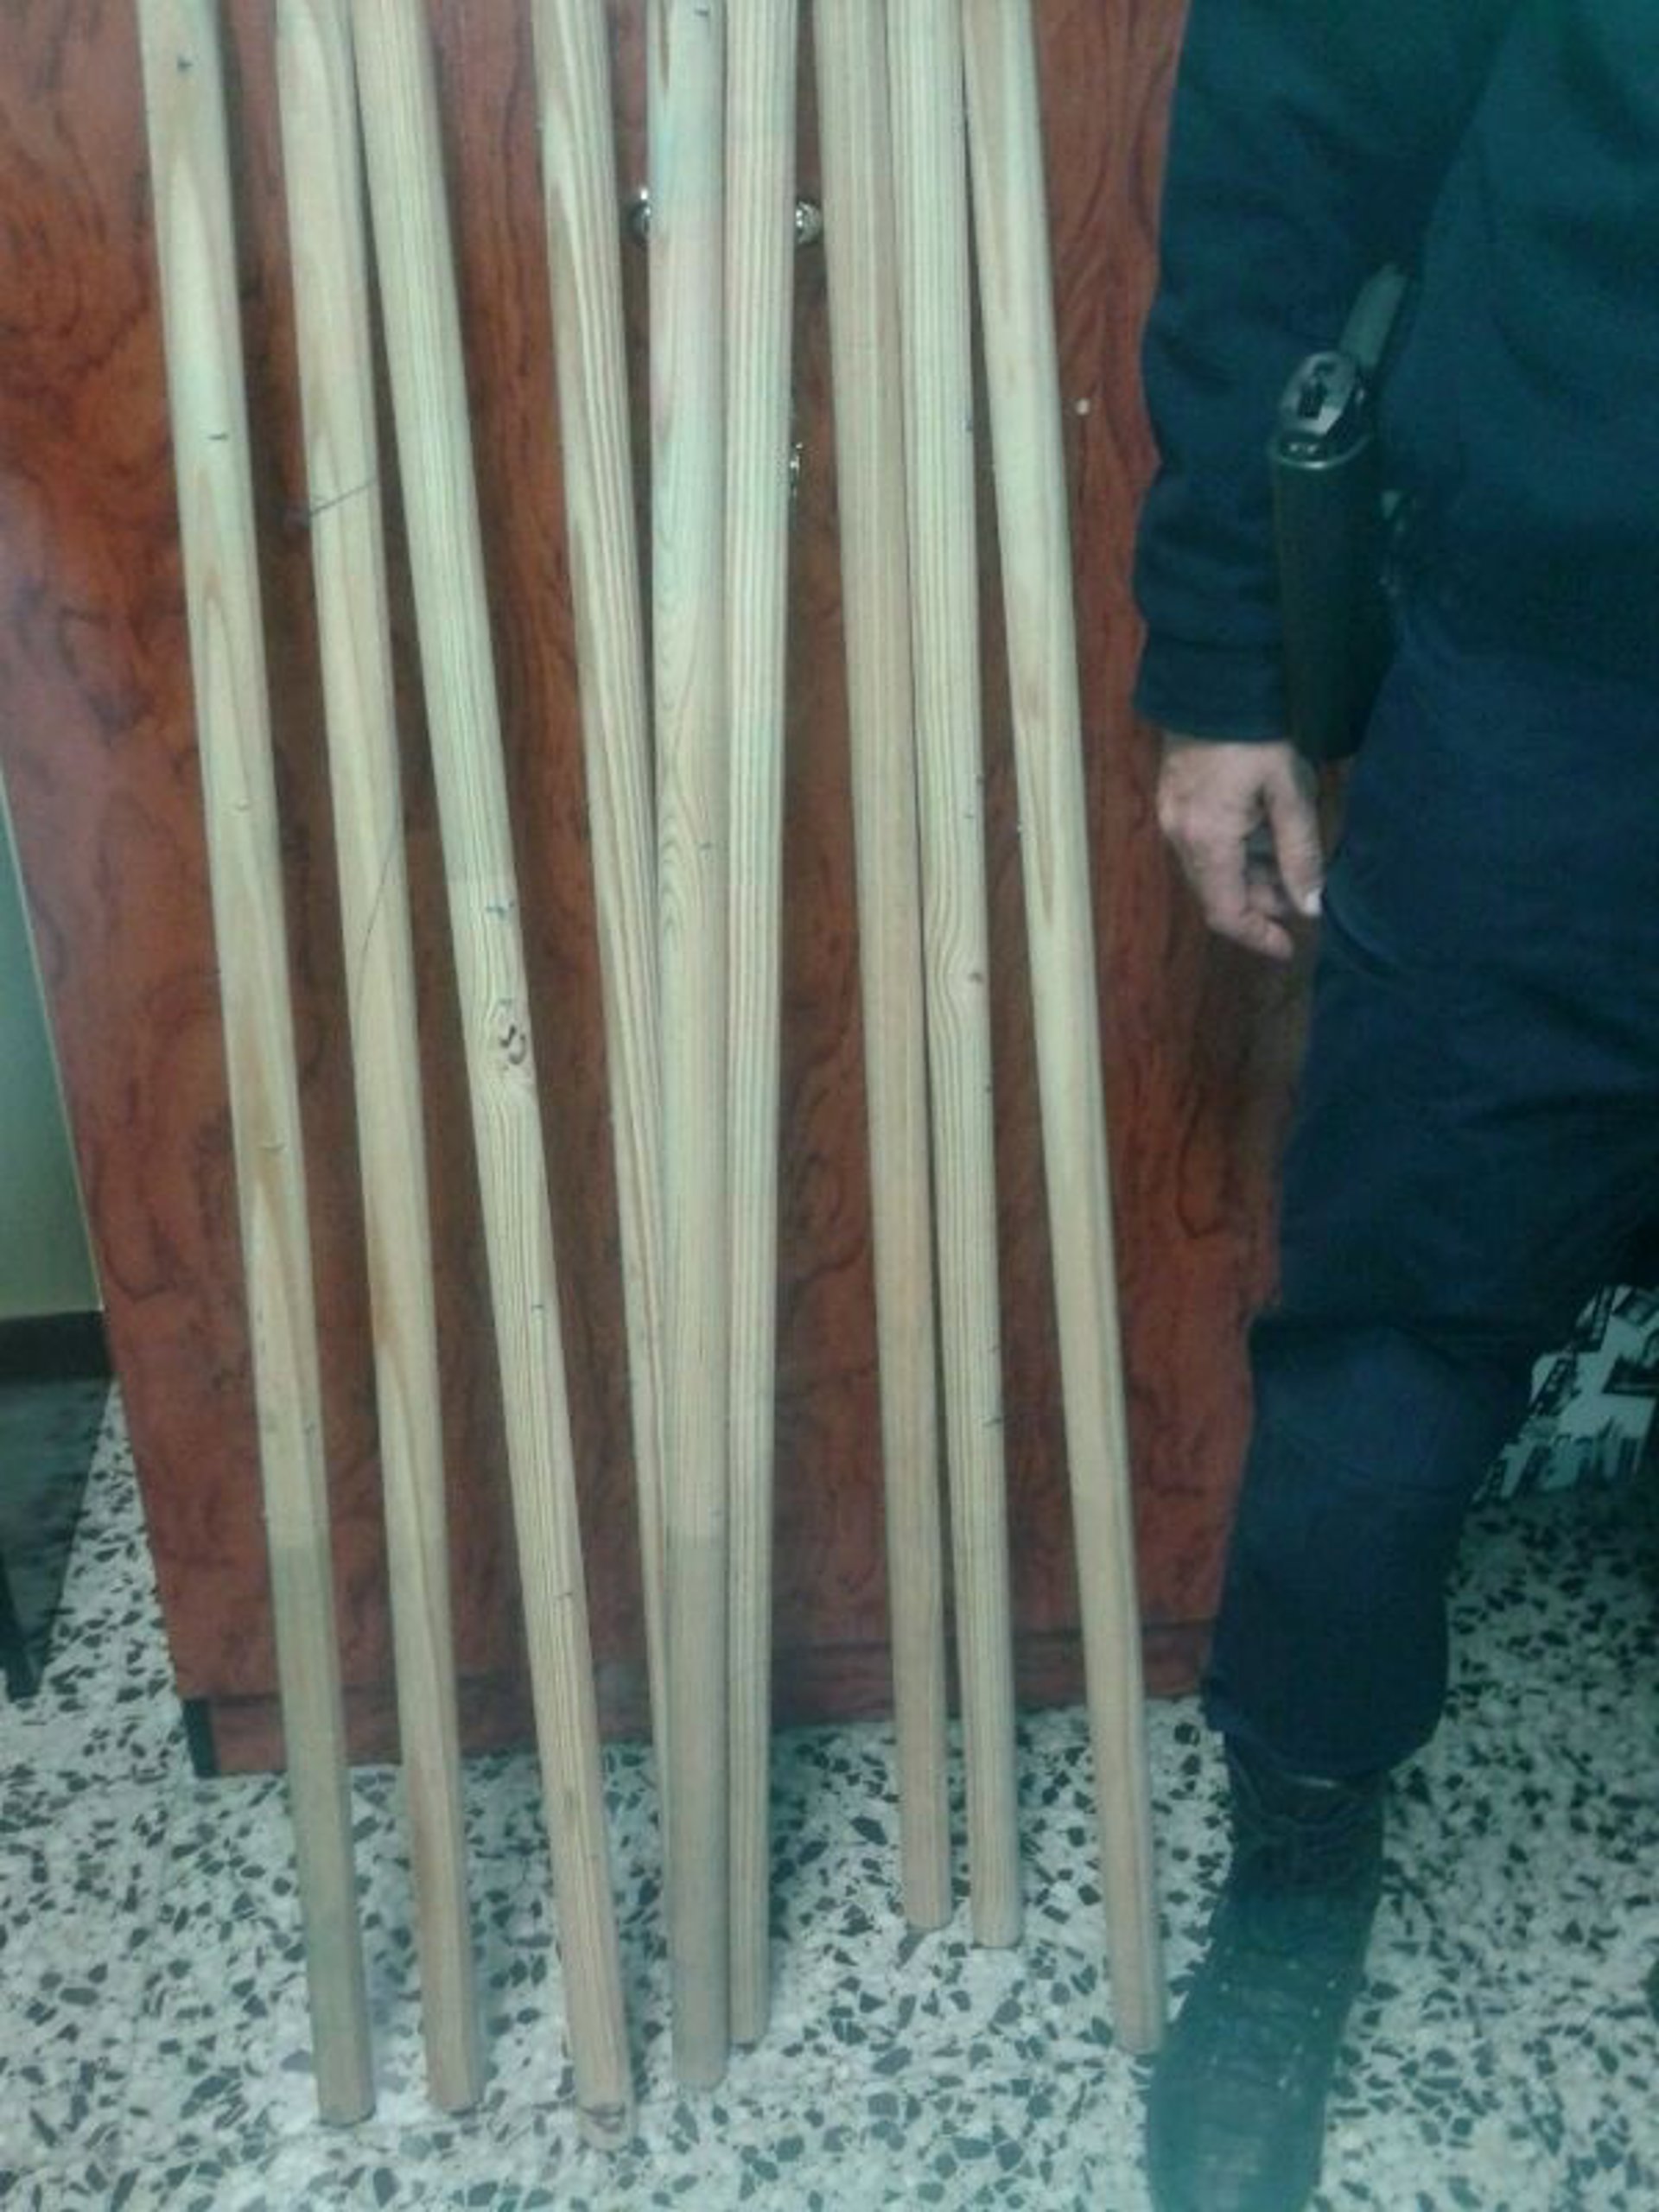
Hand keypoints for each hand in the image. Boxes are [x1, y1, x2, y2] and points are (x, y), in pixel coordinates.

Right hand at [1155, 734, 1322, 961]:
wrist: (1216, 679)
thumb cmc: (1260, 733)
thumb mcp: (1291, 793)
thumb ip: (1299, 854)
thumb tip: (1311, 908)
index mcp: (1207, 842)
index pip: (1226, 914)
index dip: (1258, 937)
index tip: (1290, 948)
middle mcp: (1179, 837)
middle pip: (1216, 893)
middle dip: (1260, 904)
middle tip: (1303, 893)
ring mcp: (1172, 818)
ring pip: (1209, 870)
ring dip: (1249, 877)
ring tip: (1290, 860)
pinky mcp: (1173, 799)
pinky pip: (1202, 845)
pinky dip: (1234, 853)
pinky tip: (1263, 833)